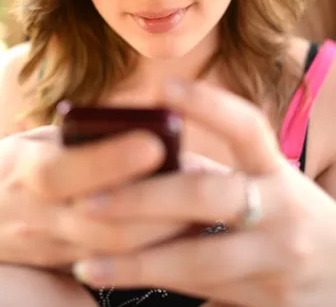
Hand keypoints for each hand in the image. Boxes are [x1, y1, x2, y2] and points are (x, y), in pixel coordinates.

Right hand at [0, 123, 187, 282]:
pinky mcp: (66, 269)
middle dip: (155, 204)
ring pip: (115, 254)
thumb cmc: (10, 168)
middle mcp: (37, 215)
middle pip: (101, 224)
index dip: (108, 160)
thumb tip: (142, 117)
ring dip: (163, 232)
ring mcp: (52, 249)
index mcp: (23, 169)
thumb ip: (79, 135)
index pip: (63, 170)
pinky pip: (114, 265)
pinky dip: (151, 249)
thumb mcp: (33, 140)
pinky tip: (182, 230)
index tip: (153, 143)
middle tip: (199, 179)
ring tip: (202, 205)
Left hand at [70, 80, 335, 306]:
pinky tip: (110, 277)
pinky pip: (198, 290)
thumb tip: (139, 153)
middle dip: (143, 199)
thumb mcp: (264, 182)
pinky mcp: (266, 300)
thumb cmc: (287, 213)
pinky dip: (151, 282)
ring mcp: (276, 260)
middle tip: (89, 200)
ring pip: (195, 259)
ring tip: (84, 257)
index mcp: (276, 169)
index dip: (207, 104)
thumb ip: (211, 170)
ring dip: (135, 259)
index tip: (162, 87)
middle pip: (207, 196)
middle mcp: (282, 210)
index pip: (246, 127)